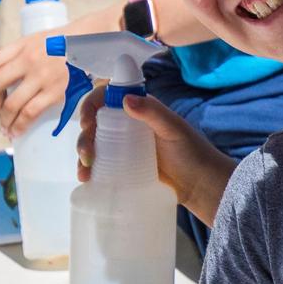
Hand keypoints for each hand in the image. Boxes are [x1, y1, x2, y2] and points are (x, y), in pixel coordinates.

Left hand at [0, 30, 81, 137]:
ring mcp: (41, 77)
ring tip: (6, 127)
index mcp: (22, 46)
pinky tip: (17, 131)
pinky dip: (19, 126)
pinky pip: (29, 113)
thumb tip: (8, 80)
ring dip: (4, 120)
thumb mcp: (38, 40)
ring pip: (11, 105)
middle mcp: (29, 60)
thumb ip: (21, 55)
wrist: (91, 45)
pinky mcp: (55, 92)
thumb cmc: (64, 45)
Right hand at [76, 83, 234, 222]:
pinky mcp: (123, 167)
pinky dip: (89, 169)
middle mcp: (128, 125)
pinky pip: (100, 164)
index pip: (107, 97)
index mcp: (140, 108)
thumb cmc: (192, 153)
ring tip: (85, 171)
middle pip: (96, 122)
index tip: (87, 121)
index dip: (91, 104)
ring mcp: (124, 147)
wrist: (200, 186)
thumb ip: (153, 113)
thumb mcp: (174, 129)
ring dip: (83, 154)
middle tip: (86, 153)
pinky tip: (86, 179)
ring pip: (94, 144)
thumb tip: (126, 99)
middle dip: (84, 135)